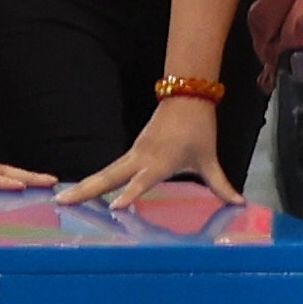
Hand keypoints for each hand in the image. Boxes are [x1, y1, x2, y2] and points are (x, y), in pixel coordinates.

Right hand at [65, 94, 227, 205]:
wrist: (186, 96)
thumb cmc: (198, 129)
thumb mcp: (209, 159)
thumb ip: (221, 185)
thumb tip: (240, 203)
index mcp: (160, 162)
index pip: (141, 181)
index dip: (129, 194)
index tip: (114, 207)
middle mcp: (141, 158)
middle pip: (108, 176)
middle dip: (86, 190)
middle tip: (62, 202)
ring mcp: (133, 154)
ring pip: (105, 173)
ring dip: (85, 185)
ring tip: (63, 198)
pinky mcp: (132, 152)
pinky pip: (110, 169)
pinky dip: (95, 181)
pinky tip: (83, 191)